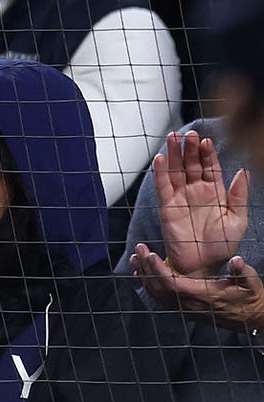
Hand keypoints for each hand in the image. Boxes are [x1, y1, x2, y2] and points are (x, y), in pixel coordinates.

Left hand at [131, 244, 263, 330]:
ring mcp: (184, 309)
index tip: (150, 255)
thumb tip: (237, 260)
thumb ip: (241, 271)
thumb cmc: (250, 297)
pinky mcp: (183, 308)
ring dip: (144, 275)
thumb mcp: (251, 282)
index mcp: (204, 297)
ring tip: (136, 258)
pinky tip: (143, 273)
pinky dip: (149, 285)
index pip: (173, 285)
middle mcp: (189, 305)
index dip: (159, 271)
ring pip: (157, 294)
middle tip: (139, 249)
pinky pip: (160, 298)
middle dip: (146, 268)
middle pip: (159, 288)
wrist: (251, 317)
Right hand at [154, 131, 249, 276]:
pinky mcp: (167, 208)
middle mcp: (197, 192)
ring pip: (176, 172)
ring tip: (171, 138)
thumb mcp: (238, 220)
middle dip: (189, 148)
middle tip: (187, 133)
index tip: (205, 140)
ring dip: (173, 155)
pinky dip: (160, 174)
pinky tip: (159, 160)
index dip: (207, 154)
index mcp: (216, 192)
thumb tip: (243, 172)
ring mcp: (181, 199)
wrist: (204, 266)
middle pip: (191, 165)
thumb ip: (239, 196)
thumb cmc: (222, 246)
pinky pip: (163, 188)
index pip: (210, 167)